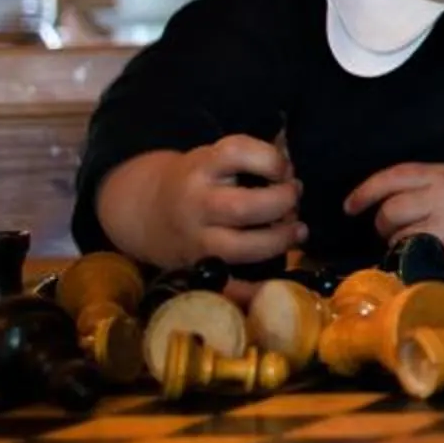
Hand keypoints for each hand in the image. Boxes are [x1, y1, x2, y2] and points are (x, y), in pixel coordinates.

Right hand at [99, 135, 303, 270]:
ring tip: (298, 230)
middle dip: (282, 202)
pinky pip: (228, 285)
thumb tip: (292, 165)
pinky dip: (254, 289)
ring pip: (242, 248)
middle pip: (244, 207)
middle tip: (294, 197)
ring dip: (280, 239)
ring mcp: (196, 239)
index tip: (284, 168)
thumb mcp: (214, 157)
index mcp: (200, 167)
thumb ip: (253, 157)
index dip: (271, 160)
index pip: (236, 154)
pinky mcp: (198, 268)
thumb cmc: (195, 179)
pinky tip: (277, 277)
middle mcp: (196, 203)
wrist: (145, 210)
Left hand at [346, 162, 443, 257]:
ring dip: (400, 243)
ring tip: (420, 242)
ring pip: (399, 237)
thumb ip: (420, 183)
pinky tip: (425, 256)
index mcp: (442, 174)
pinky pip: (415, 257)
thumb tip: (375, 201)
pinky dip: (413, 259)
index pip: (392, 177)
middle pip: (389, 211)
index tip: (349, 207)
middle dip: (384, 224)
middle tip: (395, 230)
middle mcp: (443, 196)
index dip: (365, 192)